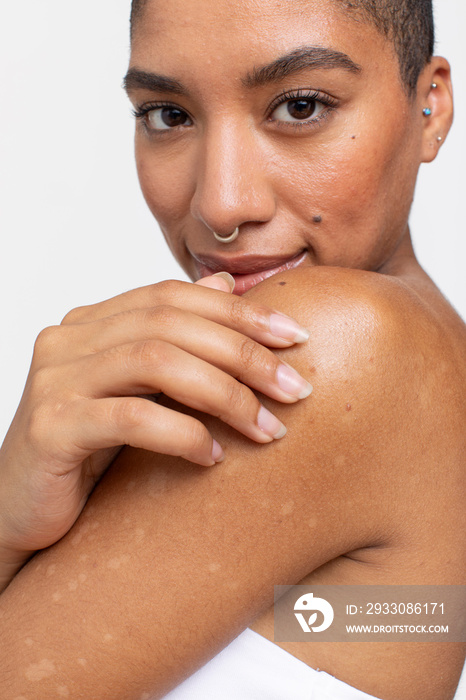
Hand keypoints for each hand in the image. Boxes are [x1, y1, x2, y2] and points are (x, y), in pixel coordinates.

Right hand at [0, 274, 310, 581]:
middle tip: (295, 389)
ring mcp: (54, 380)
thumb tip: (226, 286)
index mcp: (92, 323)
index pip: (173, 296)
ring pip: (155, 362)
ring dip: (225, 394)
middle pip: (170, 324)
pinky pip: (131, 418)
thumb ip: (176, 340)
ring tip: (267, 428)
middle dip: (244, 354)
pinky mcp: (50, 427)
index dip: (238, 312)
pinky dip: (183, 434)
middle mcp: (69, 339)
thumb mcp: (139, 390)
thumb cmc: (88, 452)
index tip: (295, 337)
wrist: (20, 511)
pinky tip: (213, 457)